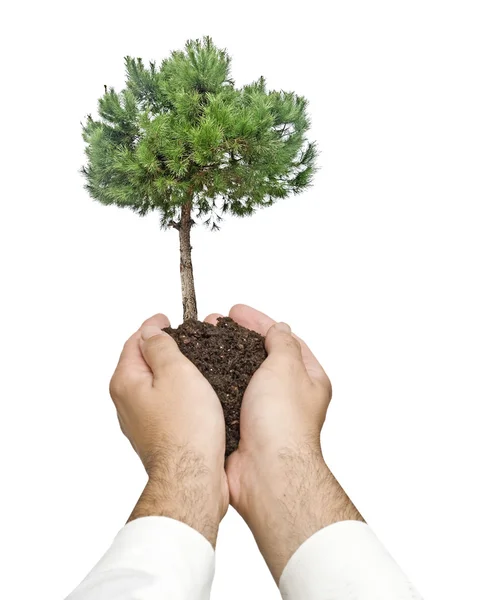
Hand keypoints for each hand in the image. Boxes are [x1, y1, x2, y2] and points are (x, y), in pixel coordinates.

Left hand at [109, 313, 228, 545]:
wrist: (192, 476)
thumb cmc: (187, 428)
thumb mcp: (176, 372)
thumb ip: (161, 347)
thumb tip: (151, 332)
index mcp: (126, 381)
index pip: (135, 341)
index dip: (152, 326)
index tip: (166, 318)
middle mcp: (127, 402)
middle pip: (141, 363)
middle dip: (161, 347)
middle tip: (183, 337)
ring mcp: (141, 421)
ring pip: (154, 384)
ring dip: (170, 371)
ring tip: (192, 362)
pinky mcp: (157, 434)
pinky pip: (164, 404)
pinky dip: (175, 392)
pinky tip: (194, 394)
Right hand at [205, 305, 362, 579]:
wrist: (266, 471)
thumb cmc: (283, 423)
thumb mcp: (287, 367)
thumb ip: (282, 343)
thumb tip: (279, 328)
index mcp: (307, 378)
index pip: (282, 339)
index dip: (258, 321)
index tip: (236, 311)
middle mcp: (286, 395)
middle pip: (259, 355)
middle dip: (235, 337)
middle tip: (213, 324)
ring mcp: (263, 411)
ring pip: (238, 375)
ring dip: (220, 357)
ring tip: (200, 343)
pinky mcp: (241, 425)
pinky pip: (225, 397)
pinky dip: (212, 383)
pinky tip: (197, 374)